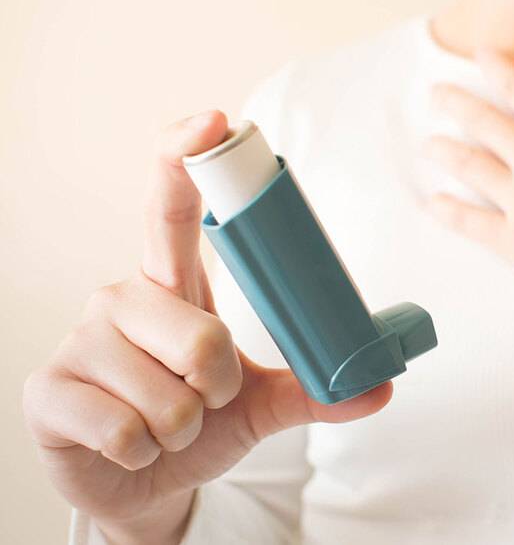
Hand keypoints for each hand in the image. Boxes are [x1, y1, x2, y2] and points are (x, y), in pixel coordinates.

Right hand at [22, 111, 391, 544]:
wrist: (140, 479)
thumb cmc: (194, 421)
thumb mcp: (257, 403)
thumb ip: (312, 390)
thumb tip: (379, 386)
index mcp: (172, 285)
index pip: (172, 208)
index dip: (187, 157)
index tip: (216, 121)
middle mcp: (121, 299)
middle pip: (202, 336)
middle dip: (219, 388)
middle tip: (203, 400)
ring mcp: (80, 341)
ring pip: (169, 398)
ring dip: (183, 428)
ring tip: (163, 427)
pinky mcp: (48, 392)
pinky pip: (127, 432)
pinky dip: (145, 454)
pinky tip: (128, 447)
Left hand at [425, 35, 513, 383]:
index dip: (498, 69)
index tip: (480, 55)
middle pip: (487, 125)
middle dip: (458, 104)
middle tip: (436, 93)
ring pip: (473, 168)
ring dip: (447, 152)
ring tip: (429, 145)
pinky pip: (474, 225)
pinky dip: (450, 212)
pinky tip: (433, 203)